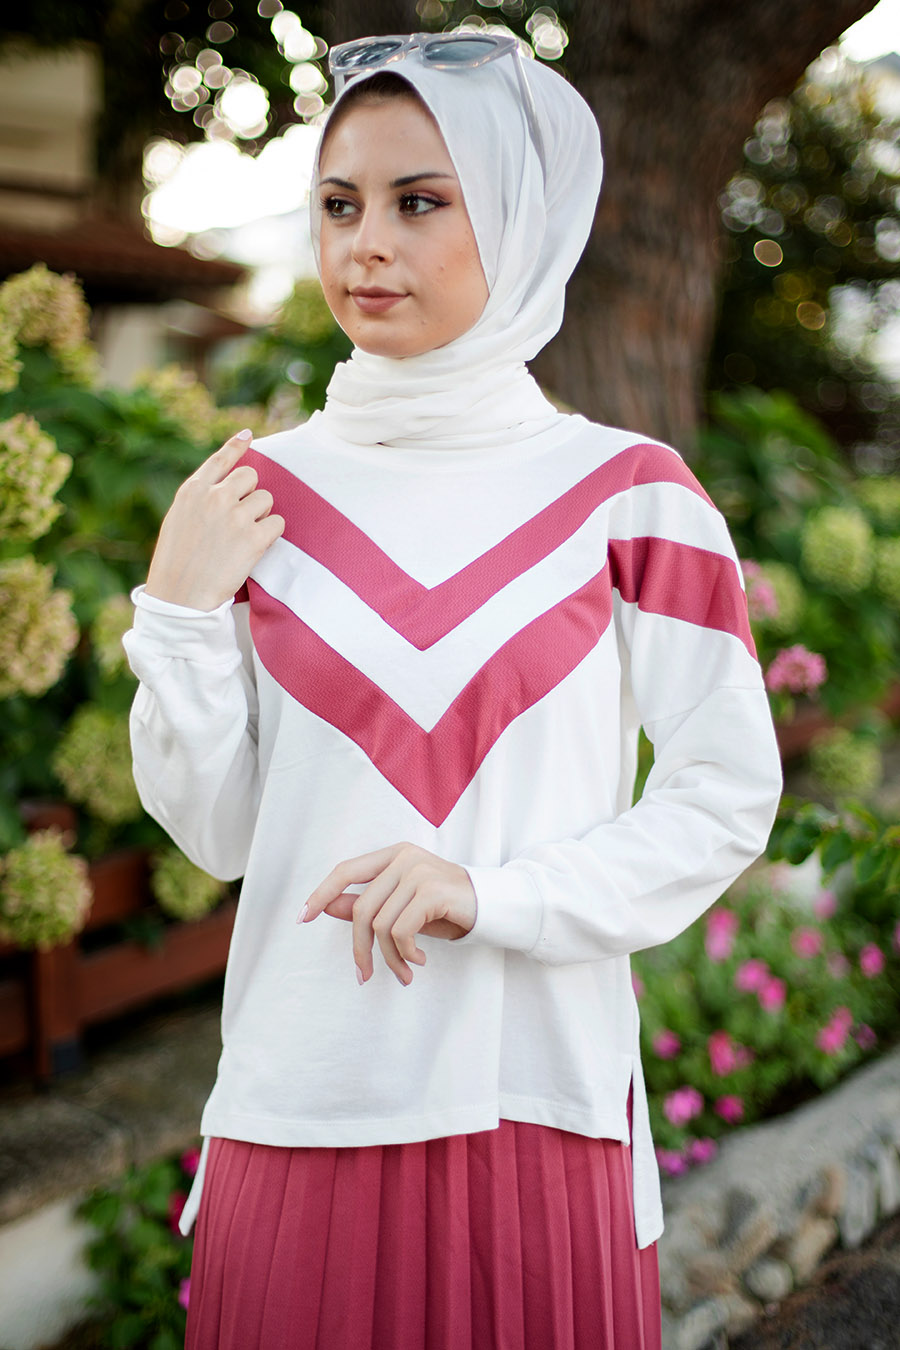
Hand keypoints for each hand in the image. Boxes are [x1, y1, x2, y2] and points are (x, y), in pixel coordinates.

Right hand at [145, 429, 284, 610]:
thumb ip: (200, 501)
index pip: (220, 460)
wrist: (180, 597)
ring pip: (267, 499)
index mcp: (192, 491)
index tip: (248, 436)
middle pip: (251, 476)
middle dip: (250, 494)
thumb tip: (223, 487)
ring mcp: (234, 516)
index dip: (236, 446)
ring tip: (243, 538)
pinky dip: (271, 535)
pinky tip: (254, 549)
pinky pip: (278, 523)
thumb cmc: (177, 565)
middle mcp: (214, 497)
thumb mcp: (178, 521)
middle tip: (240, 520)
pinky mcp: (253, 538)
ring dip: (262, 516)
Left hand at [301, 843, 477, 986]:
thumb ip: (367, 903)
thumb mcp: (402, 907)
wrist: (491, 905)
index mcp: (393, 855)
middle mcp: (403, 857)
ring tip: (404, 971)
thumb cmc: (445, 908)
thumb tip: (328, 908)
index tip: (302, 917)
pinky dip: (406, 954)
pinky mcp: (431, 890)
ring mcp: (417, 871)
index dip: (322, 894)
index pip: (345, 870)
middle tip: (364, 975)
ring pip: (381, 925)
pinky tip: (419, 961)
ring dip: (390, 958)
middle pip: (361, 908)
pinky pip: (401, 931)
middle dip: (360, 948)